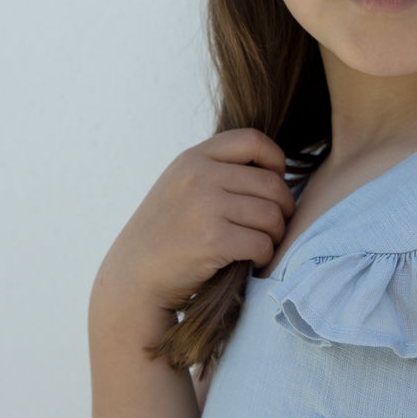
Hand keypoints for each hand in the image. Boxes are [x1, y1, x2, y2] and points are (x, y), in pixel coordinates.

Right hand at [97, 128, 295, 314]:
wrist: (133, 277)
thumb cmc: (166, 234)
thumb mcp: (181, 185)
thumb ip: (217, 169)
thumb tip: (275, 166)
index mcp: (193, 158)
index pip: (252, 140)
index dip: (275, 160)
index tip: (275, 182)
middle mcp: (198, 176)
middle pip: (271, 183)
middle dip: (283, 207)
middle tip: (276, 225)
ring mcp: (205, 208)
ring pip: (271, 215)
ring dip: (276, 234)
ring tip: (264, 243)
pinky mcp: (213, 241)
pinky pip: (263, 243)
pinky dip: (265, 255)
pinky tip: (254, 260)